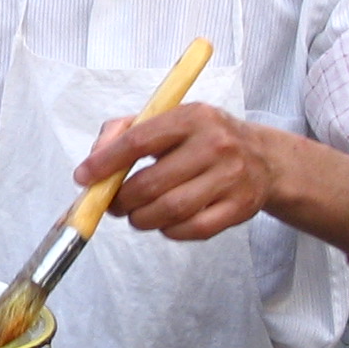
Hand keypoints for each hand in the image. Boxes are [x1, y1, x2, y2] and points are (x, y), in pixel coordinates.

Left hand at [72, 103, 278, 240]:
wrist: (264, 159)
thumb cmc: (203, 139)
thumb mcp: (168, 120)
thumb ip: (123, 133)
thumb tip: (92, 164)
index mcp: (192, 117)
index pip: (139, 141)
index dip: (105, 162)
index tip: (84, 177)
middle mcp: (215, 145)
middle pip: (150, 183)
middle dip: (121, 200)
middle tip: (113, 204)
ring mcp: (230, 177)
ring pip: (169, 210)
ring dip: (141, 219)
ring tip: (136, 214)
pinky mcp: (239, 208)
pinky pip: (191, 230)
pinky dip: (168, 230)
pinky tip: (164, 221)